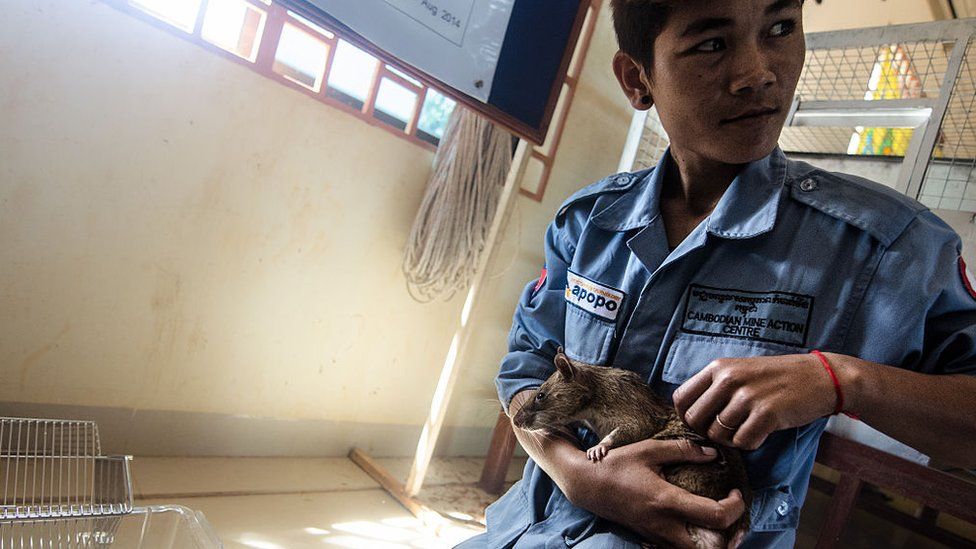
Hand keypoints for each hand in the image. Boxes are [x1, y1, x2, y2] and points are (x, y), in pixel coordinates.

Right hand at [567, 438, 745, 548]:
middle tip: (731, 514)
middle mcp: (665, 525)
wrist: (587, 485)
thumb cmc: (617, 464)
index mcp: (667, 501)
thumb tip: (712, 453)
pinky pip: (680, 548)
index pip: (716, 516)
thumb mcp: (649, 449)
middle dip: (730, 535)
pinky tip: (696, 523)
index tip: (735, 491)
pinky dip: (695, 541)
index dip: (736, 506)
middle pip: (712, 548)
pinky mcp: (651, 538)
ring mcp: (657, 536)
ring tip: (717, 520)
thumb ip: (683, 450)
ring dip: (713, 540)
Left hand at [672, 354, 836, 449]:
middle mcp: (729, 379)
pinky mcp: (766, 414)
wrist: (820, 377)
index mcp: (718, 367)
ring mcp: (747, 396)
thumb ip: (715, 387)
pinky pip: (743, 442)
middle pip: (695, 419)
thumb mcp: (740, 371)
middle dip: (707, 432)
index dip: (686, 416)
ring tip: (748, 429)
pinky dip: (751, 443)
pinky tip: (762, 432)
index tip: (701, 423)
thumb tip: (690, 414)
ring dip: (731, 439)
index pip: (682, 398)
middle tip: (726, 432)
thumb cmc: (777, 378)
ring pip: (718, 434)